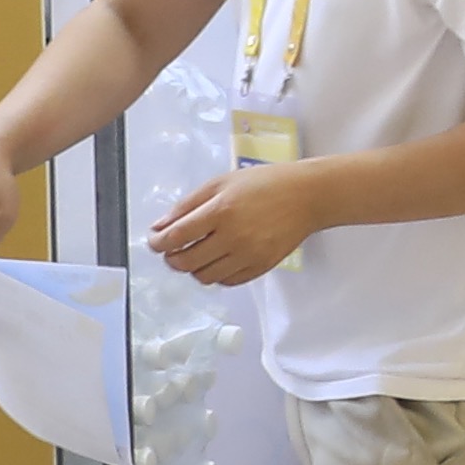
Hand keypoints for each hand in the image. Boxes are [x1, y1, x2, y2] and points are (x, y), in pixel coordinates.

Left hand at [152, 159, 328, 286]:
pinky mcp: (262, 266)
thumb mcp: (221, 183)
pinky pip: (227, 281)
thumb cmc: (266, 183)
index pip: (174, 237)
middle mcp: (233, 237)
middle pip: (185, 262)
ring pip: (204, 276)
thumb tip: (160, 228)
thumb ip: (187, 205)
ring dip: (193, 268)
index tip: (155, 241)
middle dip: (172, 257)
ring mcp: (248, 255)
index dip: (158, 242)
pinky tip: (219, 260)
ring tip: (198, 254)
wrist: (309, 196)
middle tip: (174, 249)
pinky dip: (216, 274)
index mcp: (220, 212)